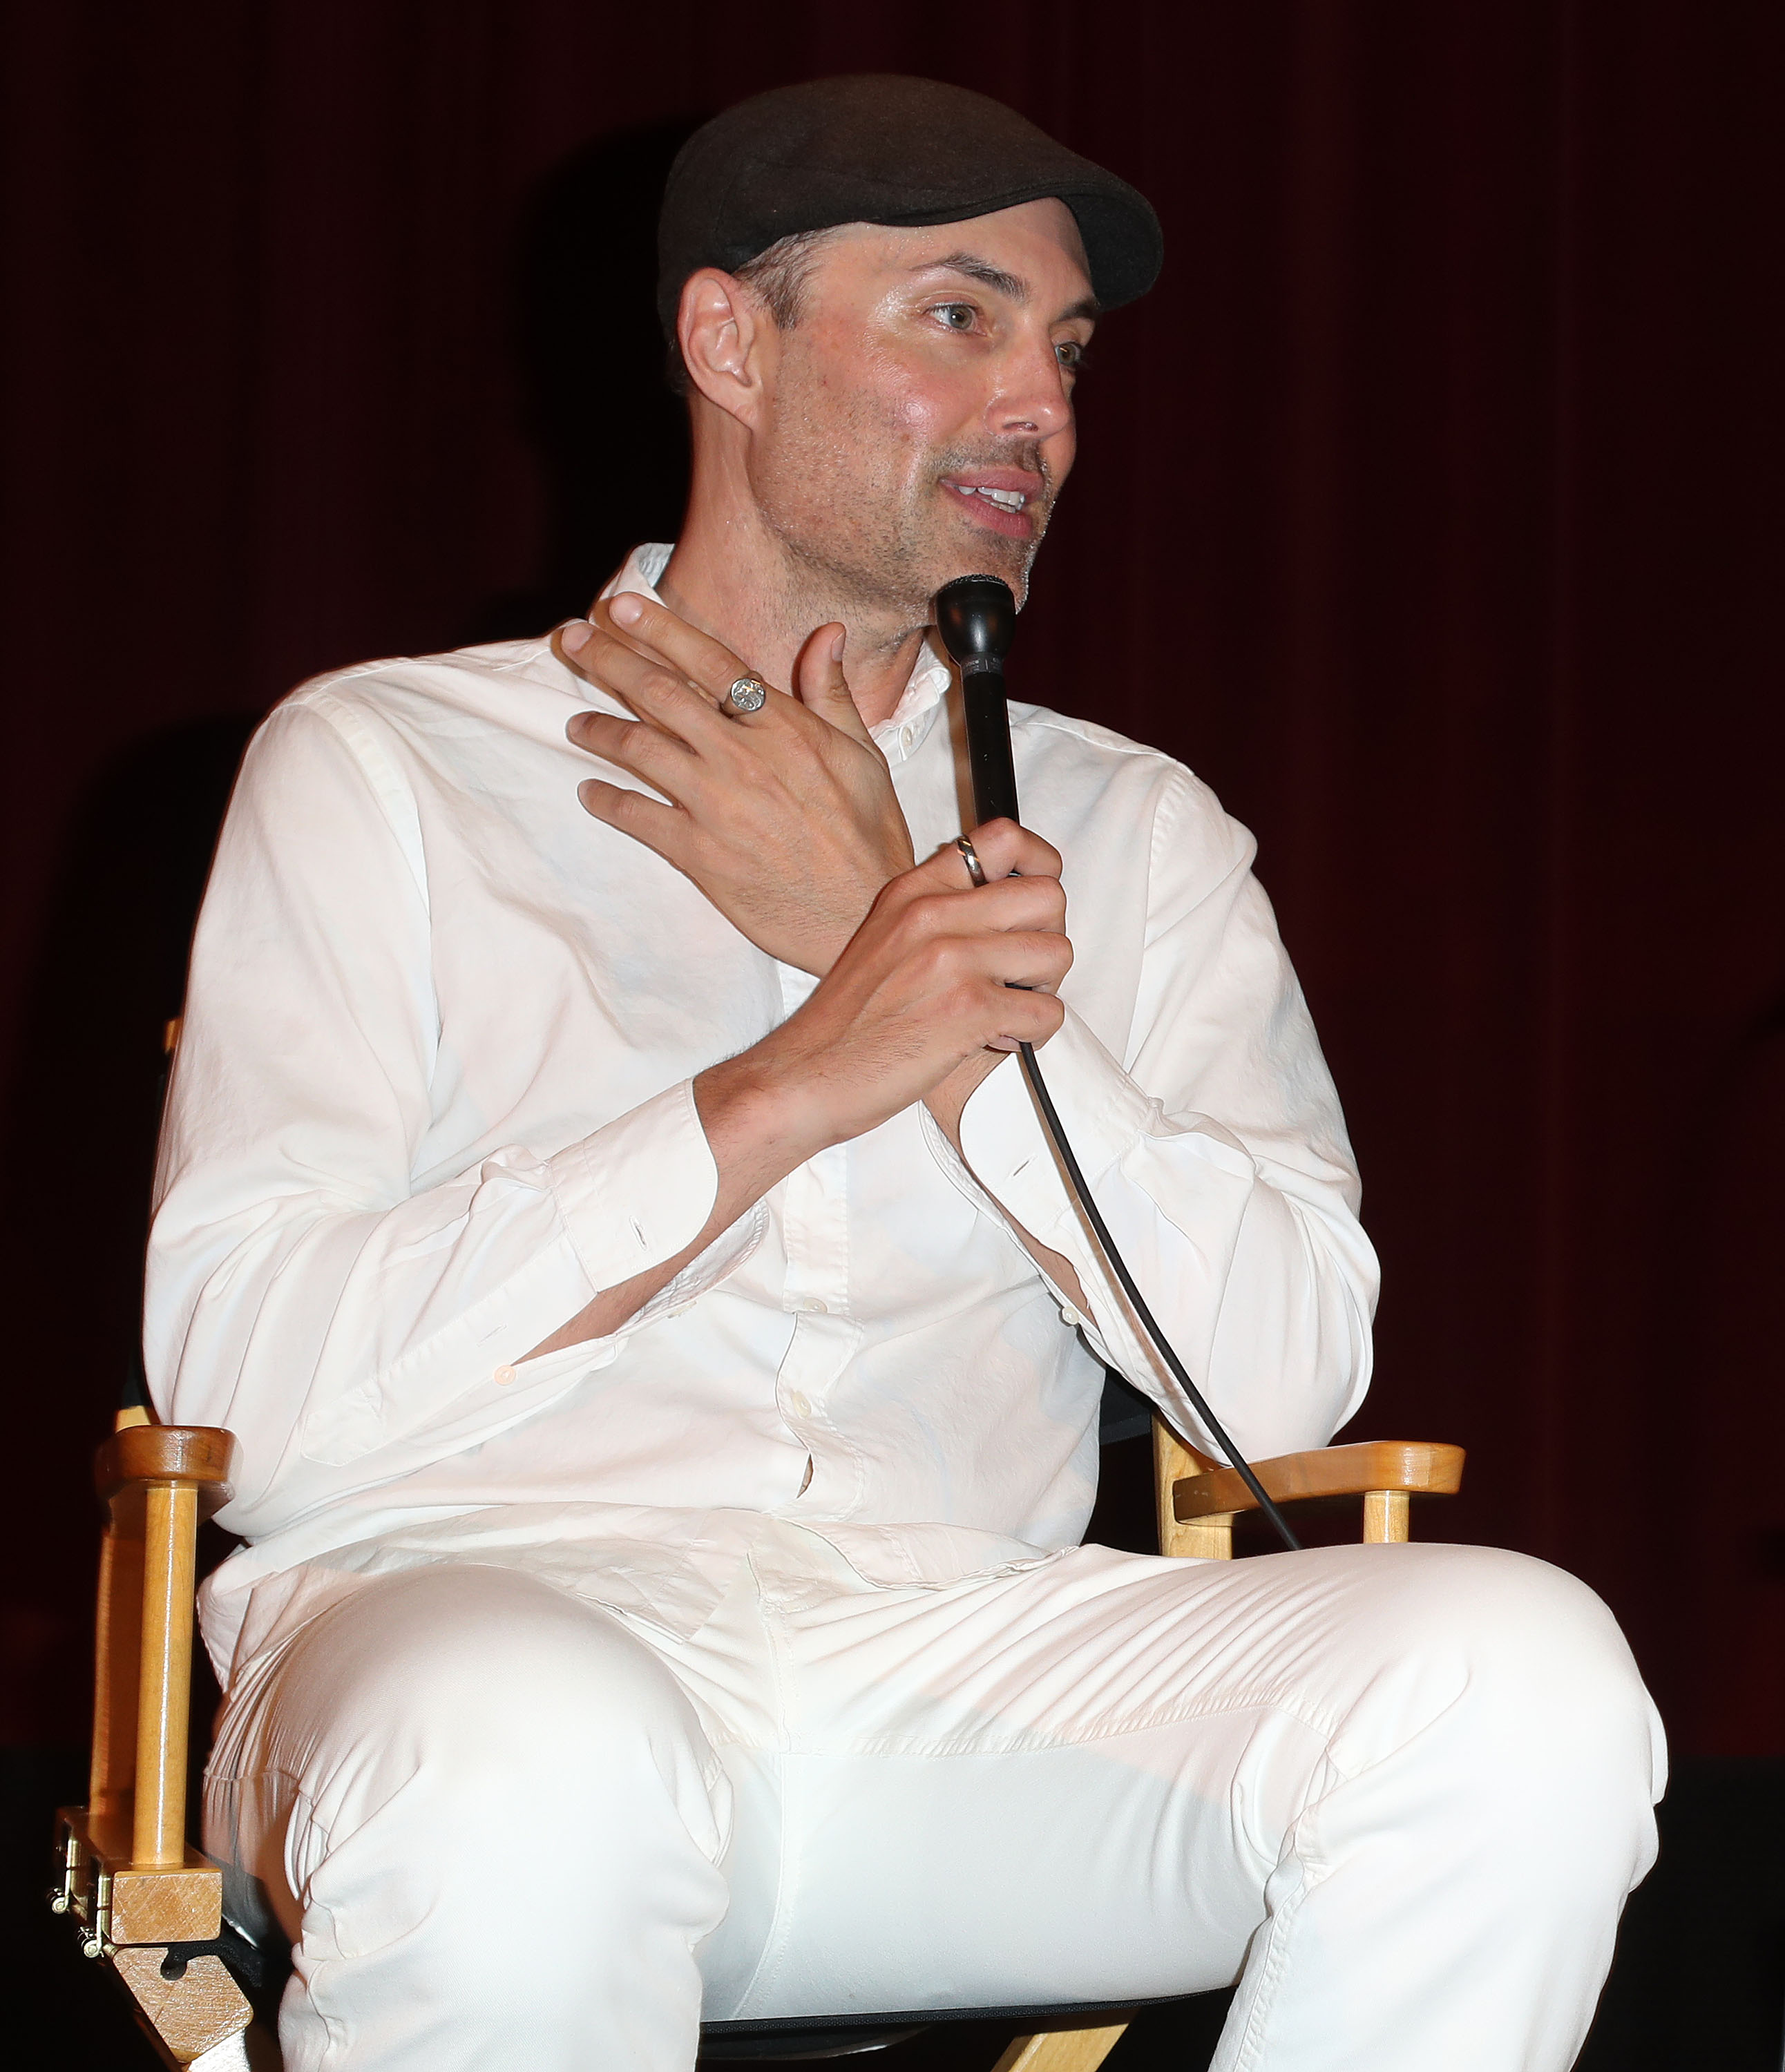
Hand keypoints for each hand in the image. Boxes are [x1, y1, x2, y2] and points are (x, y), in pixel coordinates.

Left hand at [558, 595, 914, 973]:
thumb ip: (833, 693)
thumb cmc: (868, 837)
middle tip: (573, 639)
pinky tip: (590, 791)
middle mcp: (742, 756)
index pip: (710, 662)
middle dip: (608, 659)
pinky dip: (606, 800)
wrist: (858, 914)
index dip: (660, 628)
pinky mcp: (697, 852)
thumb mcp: (864, 756)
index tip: (622, 606)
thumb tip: (828, 633)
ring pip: (638, 748)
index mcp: (784, 727)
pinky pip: (636, 815)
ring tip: (576, 721)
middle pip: (658, 693)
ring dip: (597, 728)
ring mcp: (715, 804)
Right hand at [696, 819, 1070, 1166]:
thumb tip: (1005, 907)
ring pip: (1057, 953)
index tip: (1033, 902)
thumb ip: (938, 911)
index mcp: (913, 891)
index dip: (1040, 865)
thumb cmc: (846, 1020)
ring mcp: (953, 959)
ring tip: (1002, 1010)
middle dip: (1046, 938)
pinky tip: (992, 1039)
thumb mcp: (884, 936)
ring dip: (1040, 990)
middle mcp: (934, 915)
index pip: (1003, 838)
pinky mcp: (969, 1009)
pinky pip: (1047, 1012)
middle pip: (1048, 896)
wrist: (805, 1075)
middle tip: (1018, 971)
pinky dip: (1031, 1034)